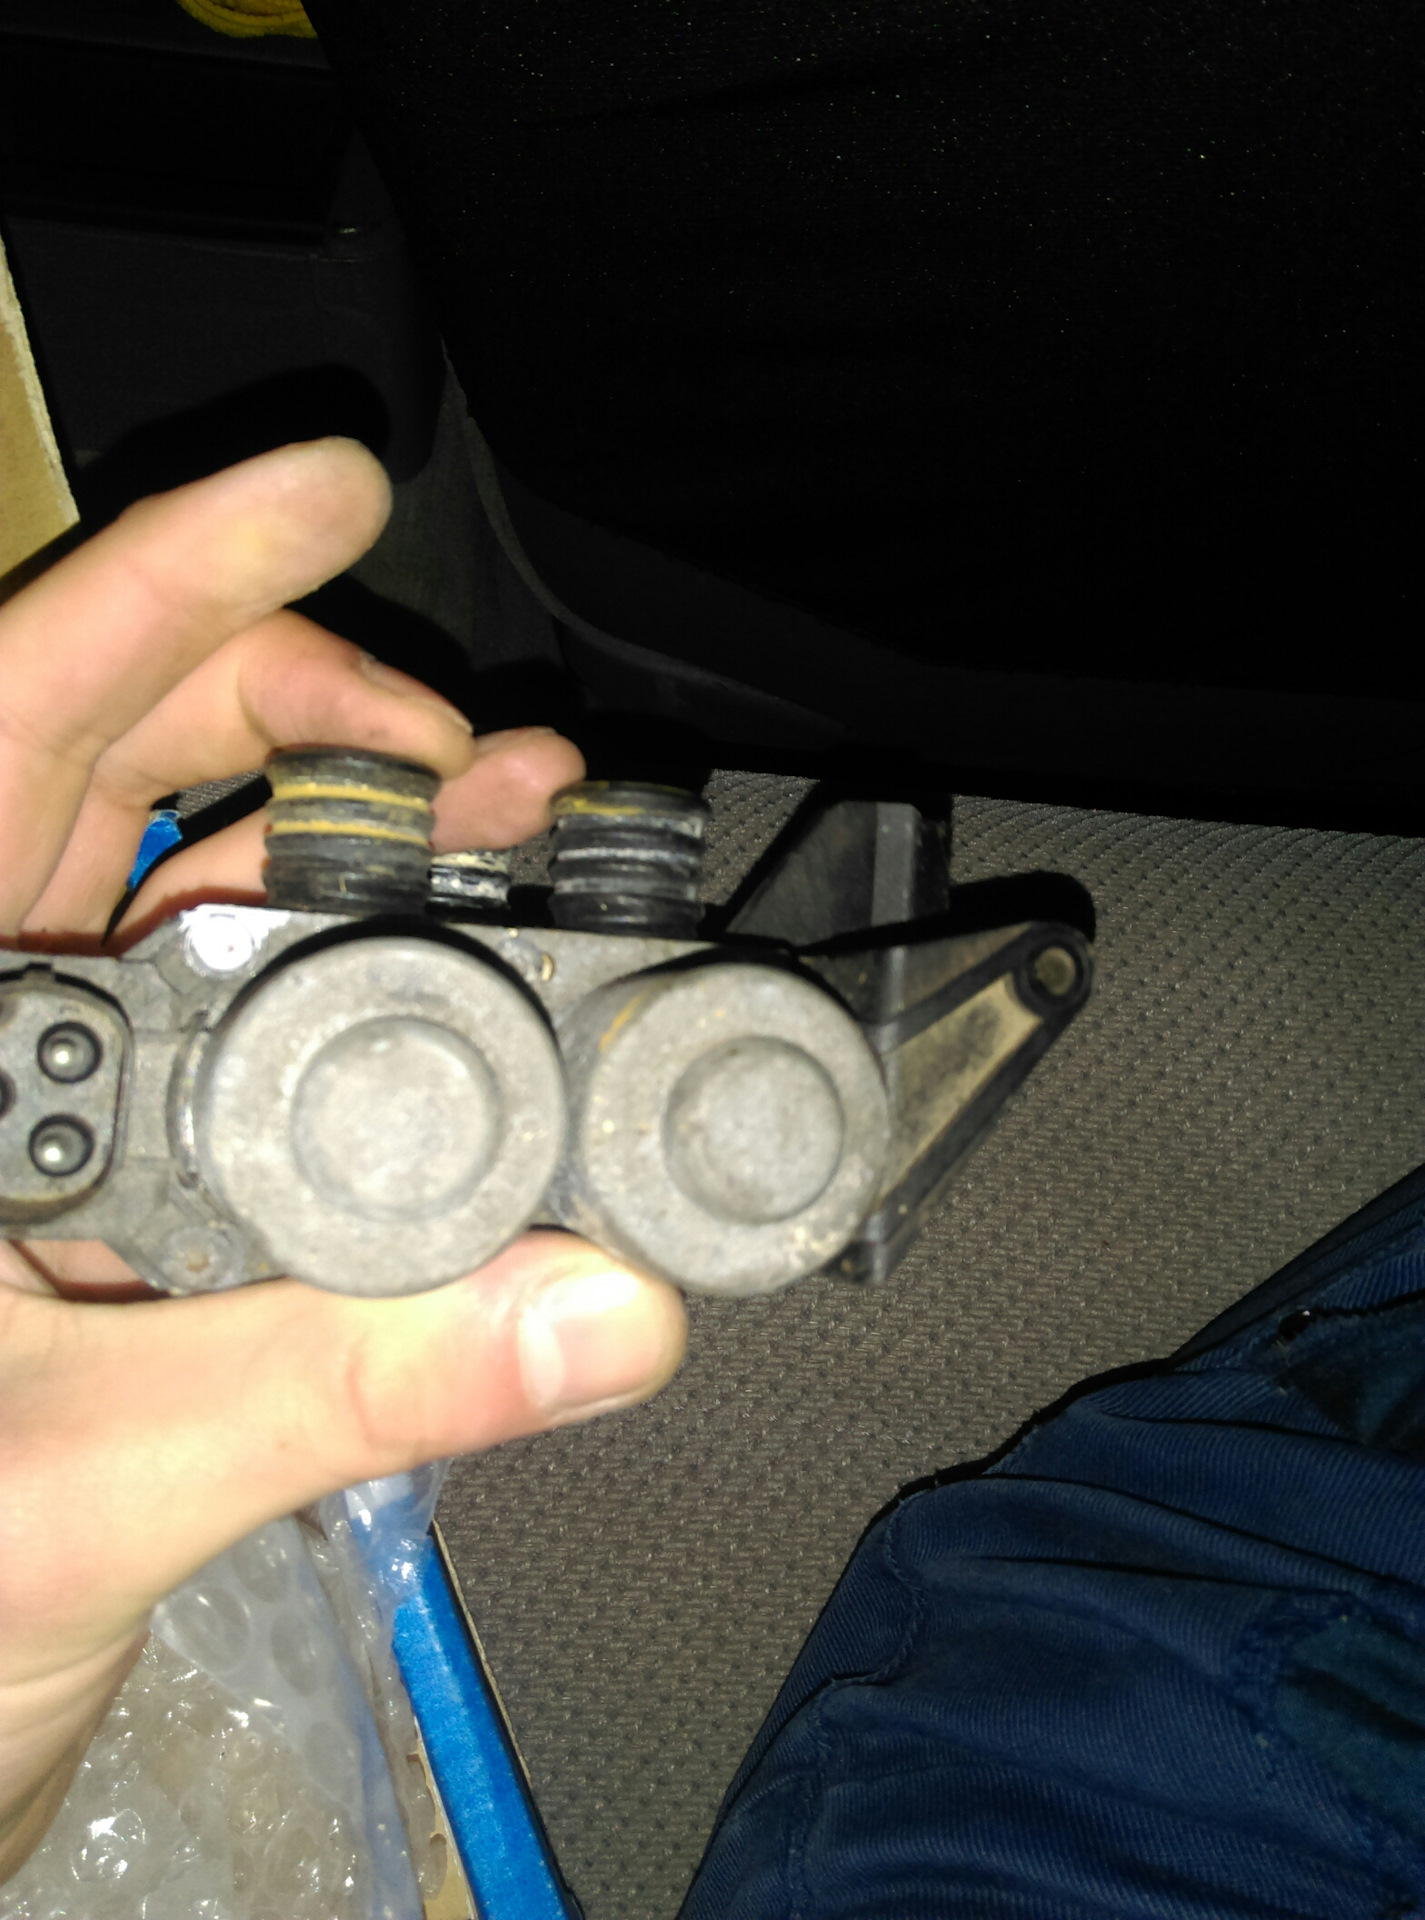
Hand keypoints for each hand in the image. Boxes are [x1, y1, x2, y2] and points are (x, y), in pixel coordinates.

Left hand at [0, 441, 686, 1877]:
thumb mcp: (77, 1490)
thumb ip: (336, 1387)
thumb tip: (601, 1313)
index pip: (11, 735)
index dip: (167, 589)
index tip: (328, 486)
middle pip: (118, 768)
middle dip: (307, 710)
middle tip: (473, 745)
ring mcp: (50, 1092)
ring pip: (193, 879)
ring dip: (361, 837)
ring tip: (523, 821)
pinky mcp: (121, 1163)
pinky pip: (247, 1012)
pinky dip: (364, 968)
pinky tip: (474, 958)